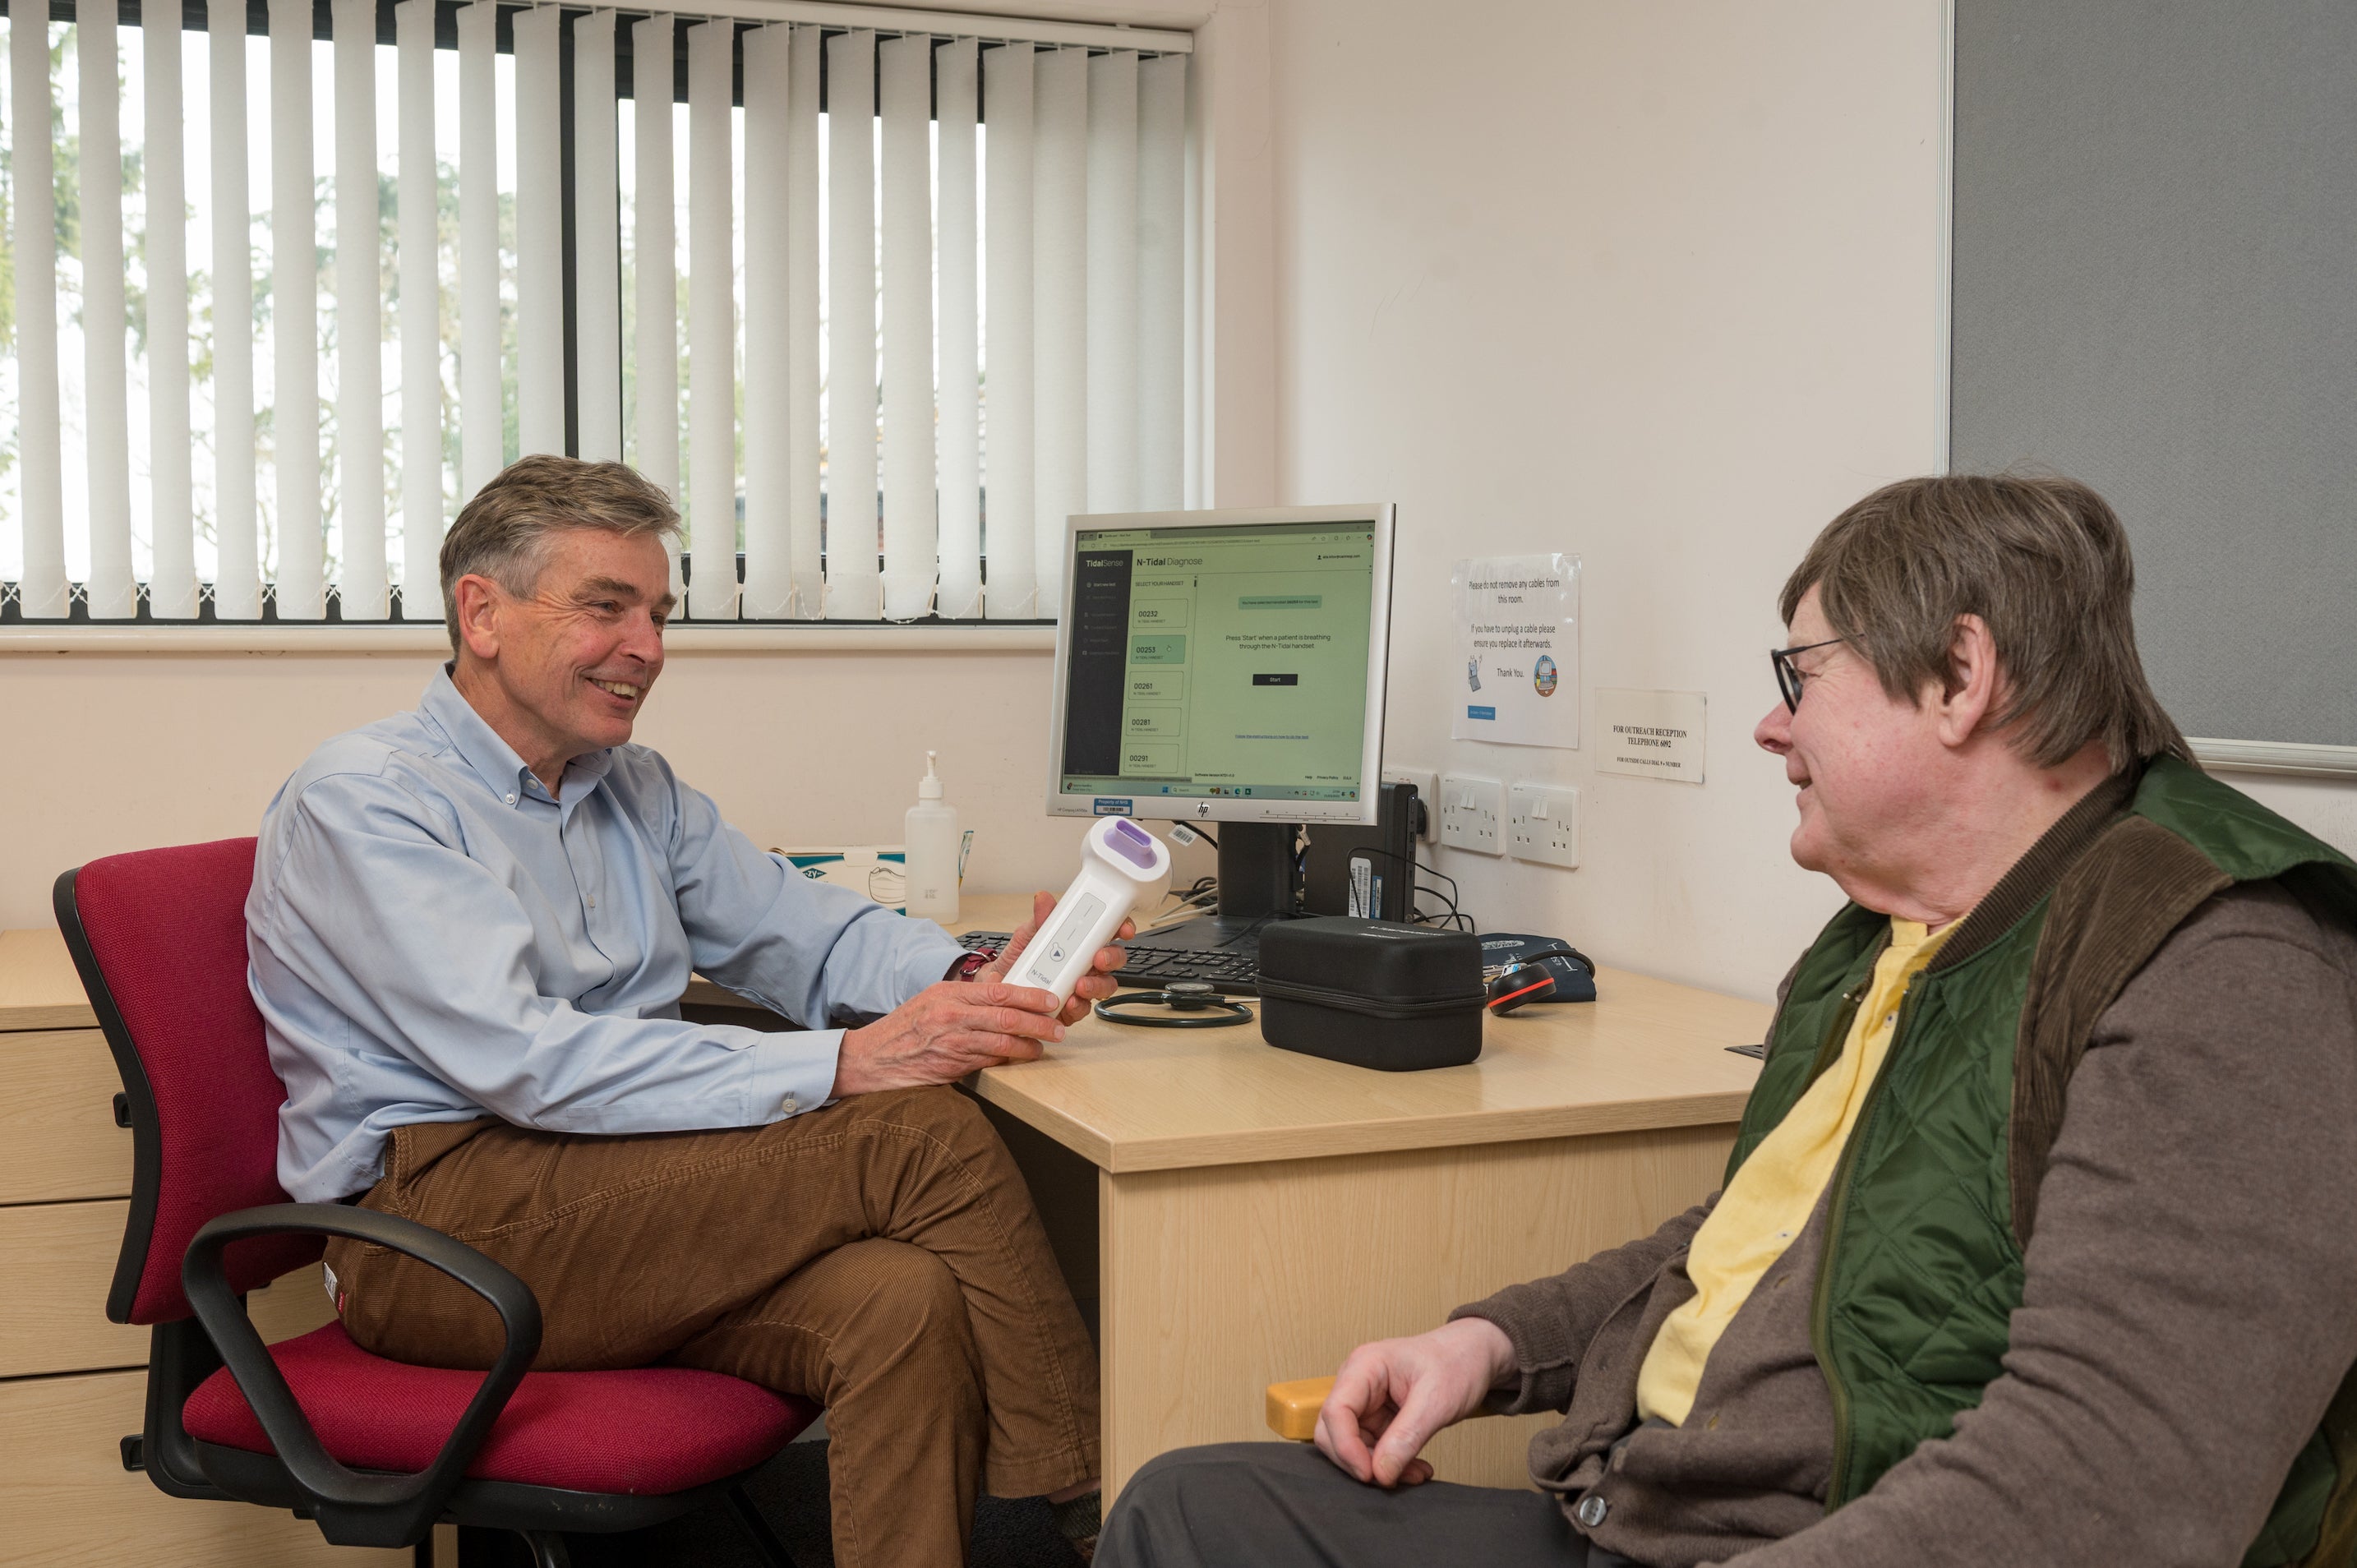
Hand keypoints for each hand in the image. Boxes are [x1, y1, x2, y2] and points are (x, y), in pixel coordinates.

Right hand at [832, 979, 1067, 1096]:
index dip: (1030, 996)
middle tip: (1057, 1027)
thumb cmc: (906, 1026)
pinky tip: (1019, 1058)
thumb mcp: (934, 998)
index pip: (999, 991)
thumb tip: (1000, 987)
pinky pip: (988, 1061)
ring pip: (1002, 1042)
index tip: (1050, 1000)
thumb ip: (967, 994)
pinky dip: (1008, 1059)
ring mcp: (953, 1043)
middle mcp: (952, 1016)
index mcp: (950, 994)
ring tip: (1044, 1046)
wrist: (874, 1057)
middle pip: (1007, 1017)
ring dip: (1029, 1046)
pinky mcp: (953, 1066)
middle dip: (1038, 1023)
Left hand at [975, 890, 1133, 1025]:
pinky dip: (1078, 1006)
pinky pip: (1084, 1009)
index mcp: (1081, 942)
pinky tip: (1068, 1001)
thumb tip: (1043, 899)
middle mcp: (1086, 963)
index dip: (1122, 927)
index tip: (1124, 929)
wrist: (1000, 990)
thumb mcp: (1028, 935)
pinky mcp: (1072, 1008)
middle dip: (1111, 958)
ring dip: (1096, 985)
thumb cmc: (1019, 960)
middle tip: (1099, 958)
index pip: (1109, 931)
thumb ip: (1041, 919)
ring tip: (1081, 984)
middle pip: (1114, 959)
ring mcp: (1082, 986)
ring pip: (1105, 986)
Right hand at [1314, 1318, 1515, 1487]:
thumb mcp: (1436, 1400)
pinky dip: (1391, 1465)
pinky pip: (1372, 1450)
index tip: (1370, 1474)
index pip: (1336, 1410)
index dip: (1346, 1447)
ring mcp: (1366, 1403)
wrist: (1475, 1357)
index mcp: (1364, 1366)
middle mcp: (1358, 1383)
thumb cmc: (1457, 1362)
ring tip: (1416, 1474)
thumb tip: (1379, 1473)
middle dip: (1359, 1461)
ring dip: (1379, 1468)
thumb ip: (1406, 1437)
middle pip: (1333, 1432)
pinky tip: (1416, 1469)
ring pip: (1352, 1447)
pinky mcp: (1378, 1419)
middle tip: (1392, 1479)